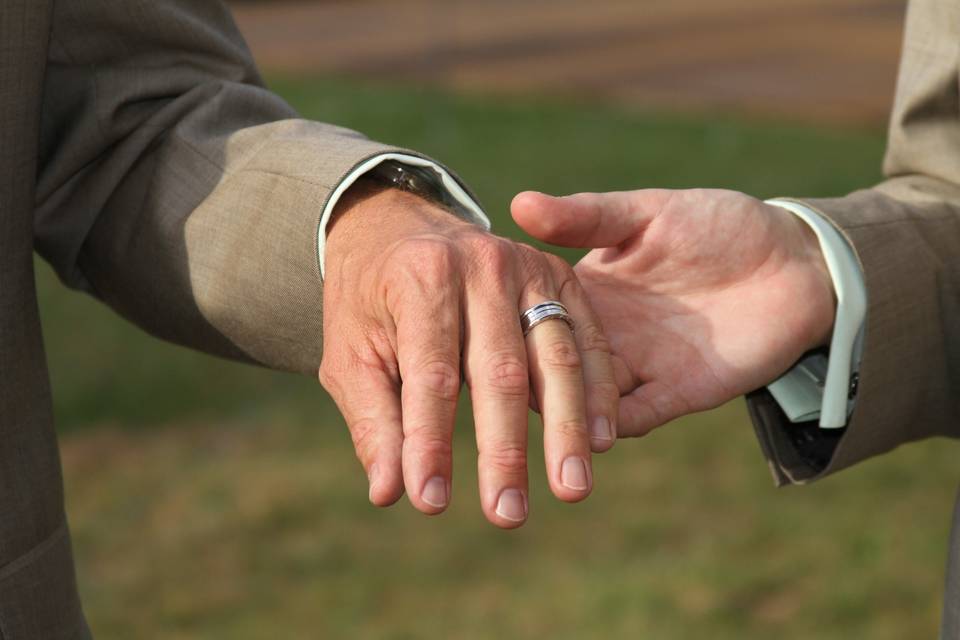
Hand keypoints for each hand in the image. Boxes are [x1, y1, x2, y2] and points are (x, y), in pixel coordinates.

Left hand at [320, 181, 618, 527]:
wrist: (401, 228)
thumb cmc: (369, 302)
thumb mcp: (350, 354)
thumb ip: (372, 420)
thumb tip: (388, 492)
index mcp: (420, 278)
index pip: (431, 374)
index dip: (430, 442)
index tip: (429, 501)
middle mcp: (480, 265)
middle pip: (499, 369)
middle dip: (504, 449)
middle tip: (507, 515)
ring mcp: (527, 266)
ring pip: (554, 355)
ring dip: (566, 428)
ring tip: (571, 488)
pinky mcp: (559, 275)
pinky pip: (587, 337)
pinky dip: (597, 390)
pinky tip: (600, 441)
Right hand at [511, 188, 834, 435]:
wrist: (796, 259)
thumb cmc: (719, 224)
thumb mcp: (648, 211)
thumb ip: (586, 215)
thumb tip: (518, 202)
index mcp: (589, 290)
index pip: (536, 316)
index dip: (504, 329)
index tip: (463, 340)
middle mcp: (606, 334)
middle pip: (554, 366)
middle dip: (523, 385)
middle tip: (481, 404)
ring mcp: (641, 366)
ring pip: (590, 399)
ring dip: (564, 416)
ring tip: (529, 431)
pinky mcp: (680, 392)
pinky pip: (641, 415)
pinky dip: (617, 426)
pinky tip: (595, 435)